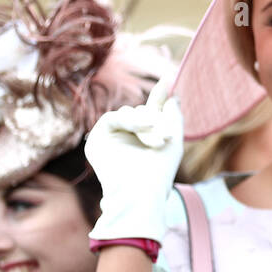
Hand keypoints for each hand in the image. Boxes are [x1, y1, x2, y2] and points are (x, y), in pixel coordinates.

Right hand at [86, 76, 183, 244]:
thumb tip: (173, 96)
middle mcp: (128, 137)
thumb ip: (173, 115)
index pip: (152, 112)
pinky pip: (114, 117)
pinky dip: (131, 121)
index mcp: (145, 139)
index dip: (159, 97)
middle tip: (165, 138)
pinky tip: (144, 130)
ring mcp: (112, 138)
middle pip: (142, 110)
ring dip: (147, 124)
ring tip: (157, 142)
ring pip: (130, 113)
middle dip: (157, 120)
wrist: (141, 192)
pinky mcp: (97, 140)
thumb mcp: (174, 139)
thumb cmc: (160, 171)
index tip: (169, 79)